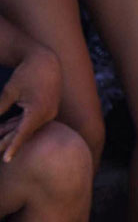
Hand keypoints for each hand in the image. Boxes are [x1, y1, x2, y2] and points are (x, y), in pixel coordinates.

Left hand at [0, 47, 61, 161]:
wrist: (46, 61)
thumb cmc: (26, 74)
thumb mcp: (9, 91)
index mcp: (38, 111)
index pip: (23, 134)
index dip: (13, 147)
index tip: (7, 160)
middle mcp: (47, 114)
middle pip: (24, 133)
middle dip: (8, 142)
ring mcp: (49, 112)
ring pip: (27, 128)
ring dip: (11, 134)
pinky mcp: (48, 109)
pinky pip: (31, 121)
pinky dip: (18, 125)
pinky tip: (4, 130)